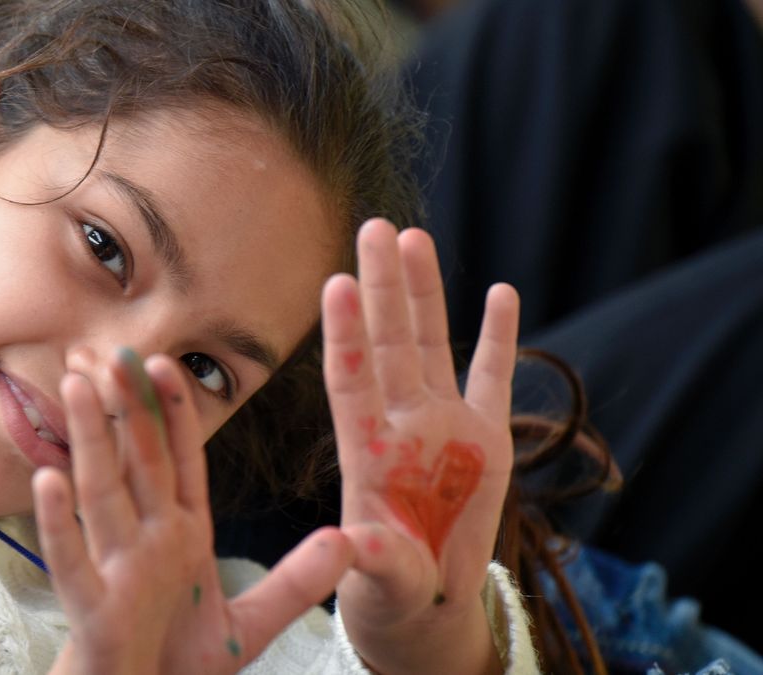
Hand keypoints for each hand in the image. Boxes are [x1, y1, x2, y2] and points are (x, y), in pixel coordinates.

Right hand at [35, 349, 355, 673]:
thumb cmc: (182, 663)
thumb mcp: (251, 624)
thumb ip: (297, 583)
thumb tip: (348, 540)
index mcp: (182, 536)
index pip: (181, 462)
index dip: (174, 413)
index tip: (167, 363)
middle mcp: (146, 542)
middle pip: (136, 462)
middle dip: (126, 406)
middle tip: (110, 348)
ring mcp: (117, 572)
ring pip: (101, 494)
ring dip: (91, 440)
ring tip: (79, 385)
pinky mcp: (94, 611)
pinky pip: (72, 561)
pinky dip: (60, 522)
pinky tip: (49, 478)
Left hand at [324, 220, 518, 673]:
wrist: (428, 597)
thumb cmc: (392, 588)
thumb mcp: (383, 579)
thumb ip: (374, 560)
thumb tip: (356, 545)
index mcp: (368, 453)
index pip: (350, 381)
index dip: (344, 335)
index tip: (334, 283)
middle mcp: (402, 424)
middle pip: (390, 343)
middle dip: (382, 288)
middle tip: (371, 226)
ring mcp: (444, 424)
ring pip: (432, 344)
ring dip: (424, 293)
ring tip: (413, 236)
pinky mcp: (486, 435)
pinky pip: (493, 376)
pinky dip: (498, 337)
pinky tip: (499, 290)